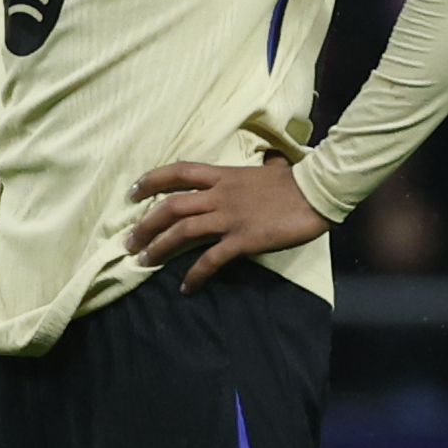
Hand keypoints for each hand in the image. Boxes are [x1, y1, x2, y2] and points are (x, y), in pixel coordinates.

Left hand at [123, 156, 333, 287]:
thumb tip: (271, 159)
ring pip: (182, 232)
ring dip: (159, 249)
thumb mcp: (271, 168)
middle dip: (145, 225)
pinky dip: (195, 275)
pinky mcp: (243, 240)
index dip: (151, 181)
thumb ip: (262, 166)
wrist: (318, 193)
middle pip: (171, 207)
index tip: (132, 193)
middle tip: (129, 242)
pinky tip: (185, 287)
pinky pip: (211, 260)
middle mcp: (219, 195)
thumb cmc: (296, 181)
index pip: (178, 172)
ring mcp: (230, 218)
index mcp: (223, 175)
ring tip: (144, 262)